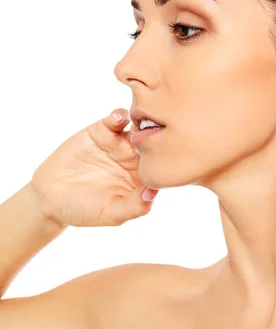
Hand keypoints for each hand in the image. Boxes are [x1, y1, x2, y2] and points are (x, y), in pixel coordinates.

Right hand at [29, 110, 158, 227]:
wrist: (50, 195)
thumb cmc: (83, 210)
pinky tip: (117, 121)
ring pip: (139, 125)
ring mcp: (119, 142)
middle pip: (156, 141)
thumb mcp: (109, 214)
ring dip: (143, 121)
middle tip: (160, 132)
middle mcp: (135, 158)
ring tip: (138, 125)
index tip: (172, 155)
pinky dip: (120, 115)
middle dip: (160, 135)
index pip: (163, 165)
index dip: (170, 159)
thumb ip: (133, 207)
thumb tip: (153, 193)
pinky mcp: (102, 130)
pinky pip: (117, 118)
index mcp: (142, 178)